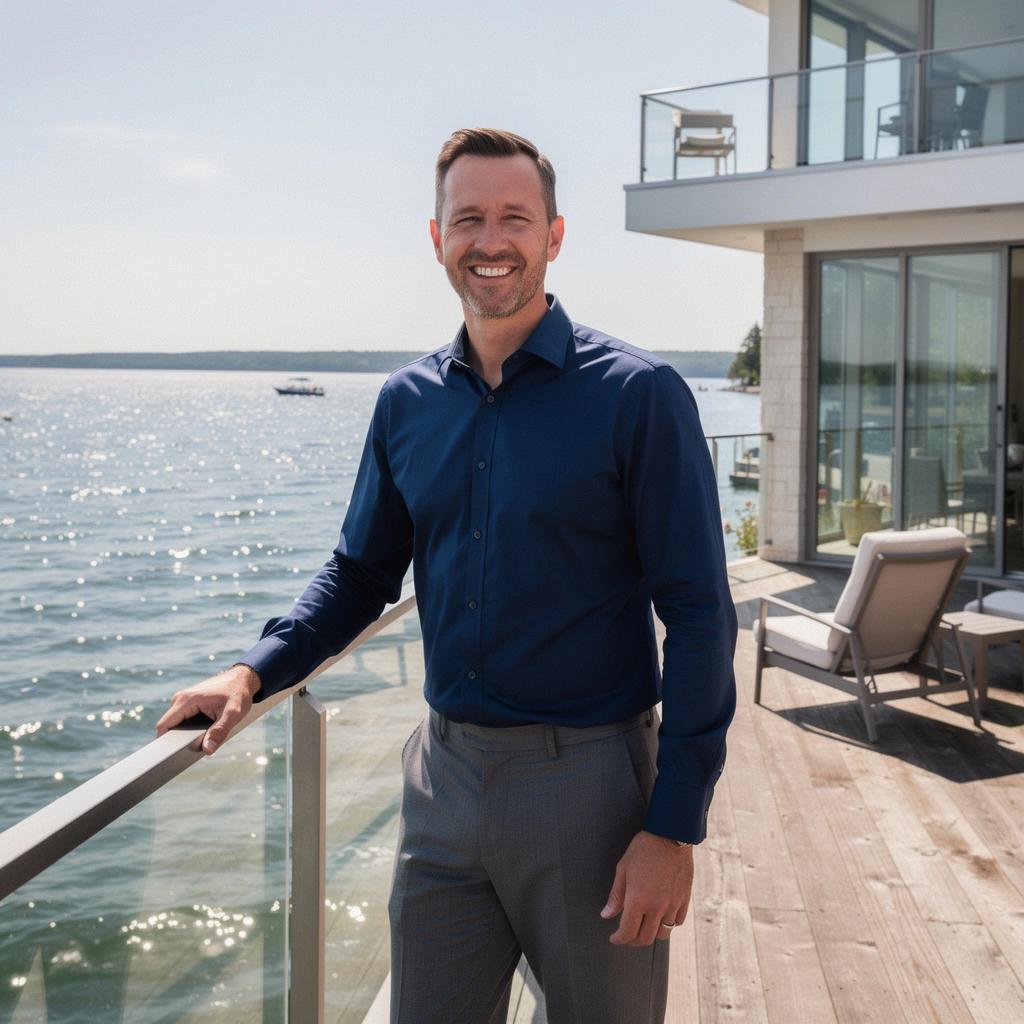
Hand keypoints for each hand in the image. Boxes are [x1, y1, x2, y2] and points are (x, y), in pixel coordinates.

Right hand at [155, 664, 261, 755]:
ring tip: (199, 744)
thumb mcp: (233, 713)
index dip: (164, 743)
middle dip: (176, 741)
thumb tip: (207, 750)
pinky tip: (201, 736)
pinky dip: (188, 730)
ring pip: (176, 725)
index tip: (171, 757)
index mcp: (186, 700)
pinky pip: (182, 720)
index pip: (164, 726)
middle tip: (191, 753)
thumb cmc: (238, 693)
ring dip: (184, 735)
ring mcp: (183, 701)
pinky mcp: (189, 704)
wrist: (243, 679)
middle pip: (169, 727)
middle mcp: (180, 699)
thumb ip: (220, 732)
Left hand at [600, 831, 693, 945]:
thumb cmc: (643, 849)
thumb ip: (616, 896)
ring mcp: (672, 905)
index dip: (619, 939)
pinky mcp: (684, 900)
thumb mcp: (623, 869)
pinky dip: (668, 924)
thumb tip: (606, 915)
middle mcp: (656, 907)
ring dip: (651, 934)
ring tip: (644, 927)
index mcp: (638, 900)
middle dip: (633, 940)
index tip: (614, 938)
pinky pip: (677, 922)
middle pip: (645, 938)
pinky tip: (661, 917)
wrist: (671, 836)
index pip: (627, 932)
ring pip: (663, 934)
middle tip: (627, 935)